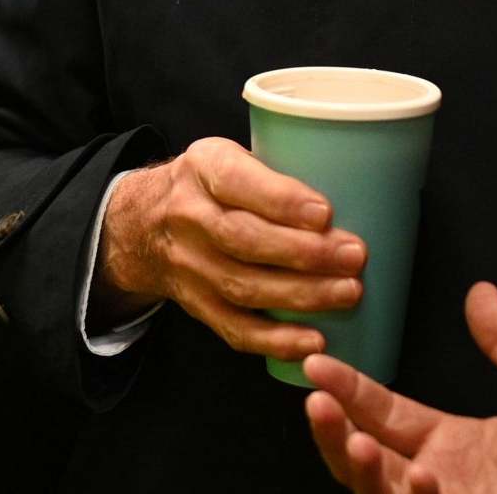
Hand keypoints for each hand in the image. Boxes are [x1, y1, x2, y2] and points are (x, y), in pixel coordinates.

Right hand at [95, 136, 365, 358]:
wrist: (142, 223)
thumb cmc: (208, 184)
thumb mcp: (227, 156)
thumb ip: (272, 172)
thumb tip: (353, 190)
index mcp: (203, 168)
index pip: (238, 182)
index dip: (282, 200)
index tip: (326, 212)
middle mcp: (189, 217)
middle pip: (245, 240)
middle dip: (304, 252)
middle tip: (354, 256)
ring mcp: (189, 266)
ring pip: (245, 287)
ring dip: (301, 295)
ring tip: (348, 293)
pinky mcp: (196, 305)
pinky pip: (235, 328)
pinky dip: (276, 339)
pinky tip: (313, 341)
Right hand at [303, 282, 496, 493]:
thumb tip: (481, 293)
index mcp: (443, 446)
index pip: (381, 411)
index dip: (348, 388)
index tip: (318, 361)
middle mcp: (430, 479)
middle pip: (361, 455)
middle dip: (333, 429)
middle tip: (315, 398)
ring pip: (375, 492)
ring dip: (359, 469)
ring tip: (356, 440)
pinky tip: (423, 476)